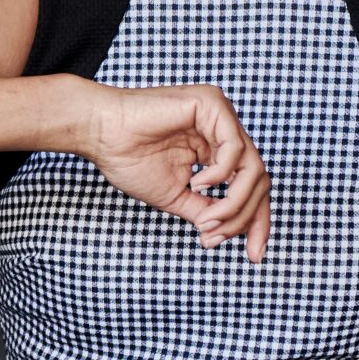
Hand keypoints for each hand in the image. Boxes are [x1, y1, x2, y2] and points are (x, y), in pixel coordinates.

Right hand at [78, 82, 271, 261]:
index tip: (254, 256)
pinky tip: (197, 183)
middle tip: (216, 237)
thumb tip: (229, 231)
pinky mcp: (213, 104)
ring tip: (206, 218)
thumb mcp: (176, 196)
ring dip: (234, 203)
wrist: (99, 134)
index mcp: (215, 147)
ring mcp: (221, 114)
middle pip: (259, 179)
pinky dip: (221, 175)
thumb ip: (206, 210)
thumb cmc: (127, 159)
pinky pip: (235, 149)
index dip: (257, 221)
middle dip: (248, 217)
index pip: (250, 185)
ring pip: (253, 168)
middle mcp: (224, 129)